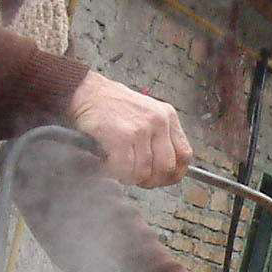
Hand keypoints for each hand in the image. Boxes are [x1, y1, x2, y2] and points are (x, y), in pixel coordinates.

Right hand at [68, 72, 191, 187]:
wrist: (86, 92)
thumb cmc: (113, 106)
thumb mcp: (146, 114)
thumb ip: (160, 137)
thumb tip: (167, 171)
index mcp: (168, 116)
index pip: (184, 155)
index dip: (174, 173)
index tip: (163, 179)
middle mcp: (158, 121)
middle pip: (166, 167)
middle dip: (151, 180)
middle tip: (138, 178)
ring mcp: (141, 129)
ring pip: (144, 171)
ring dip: (130, 177)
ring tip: (120, 168)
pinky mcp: (122, 137)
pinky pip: (126, 169)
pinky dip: (117, 173)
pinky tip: (110, 164)